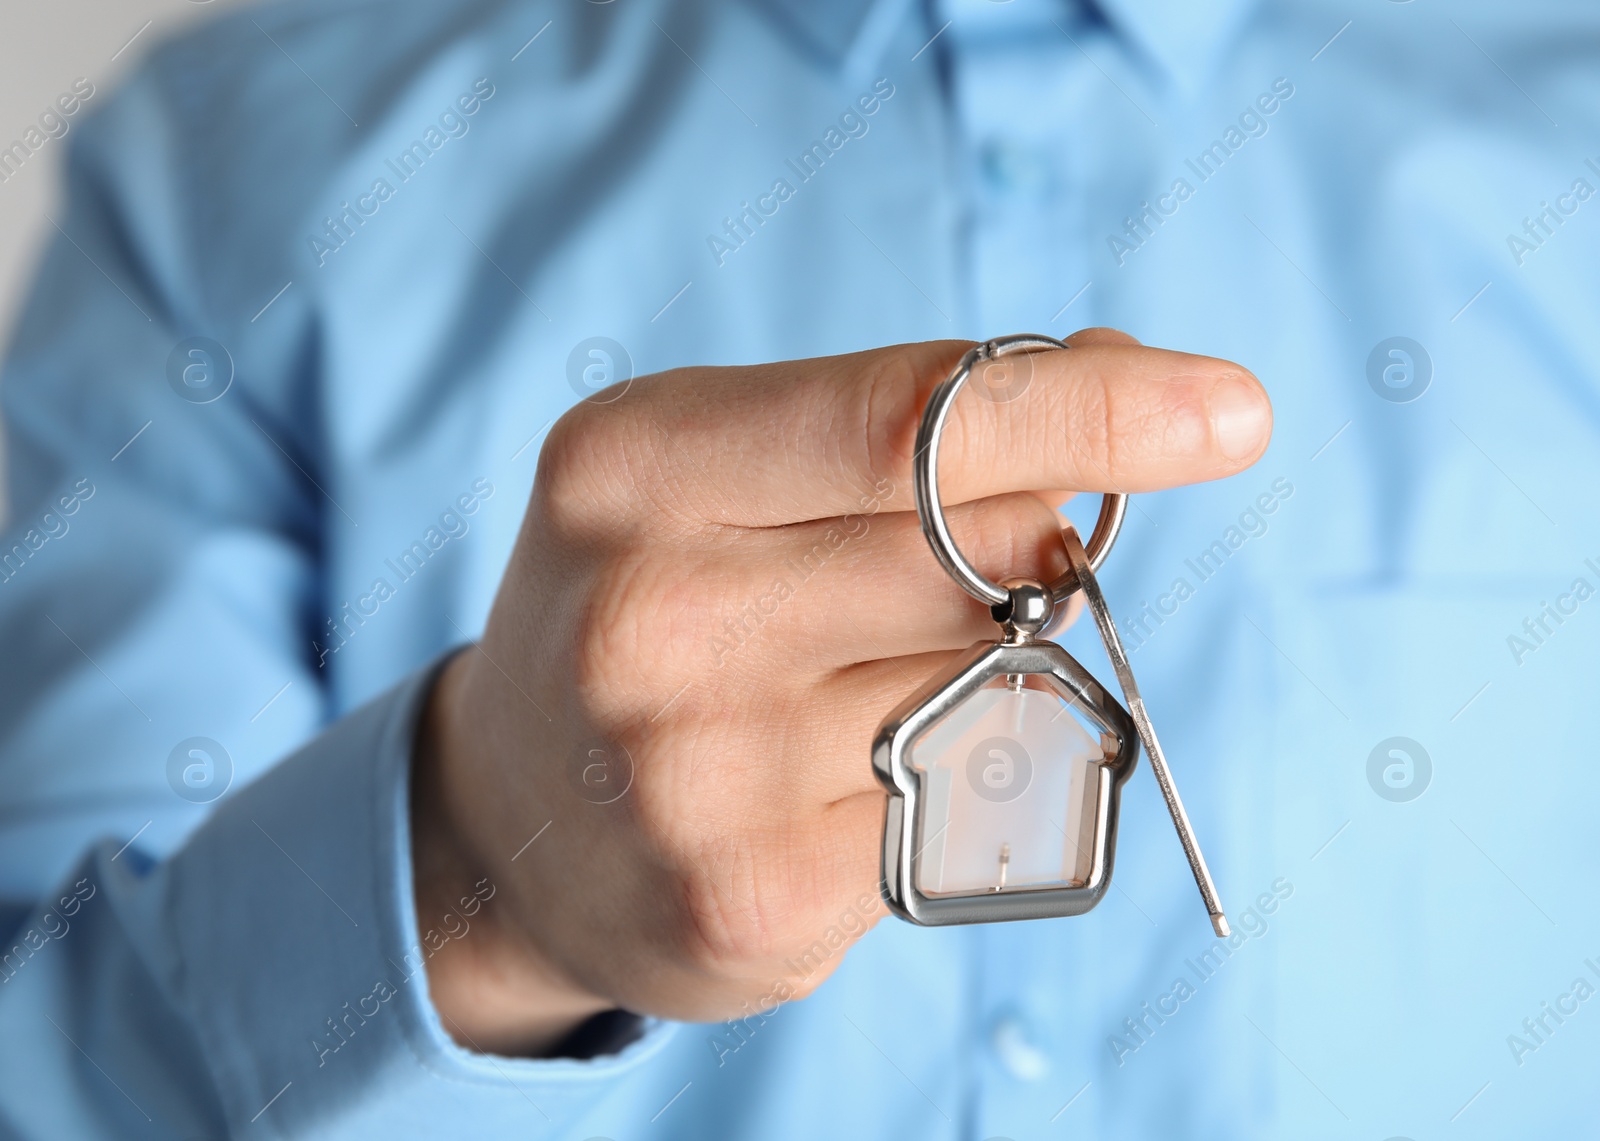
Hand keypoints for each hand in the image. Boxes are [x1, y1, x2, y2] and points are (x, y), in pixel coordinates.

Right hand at [412, 330, 1271, 1054]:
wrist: (510, 815)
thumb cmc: (653, 602)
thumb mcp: (720, 471)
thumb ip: (902, 426)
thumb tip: (1128, 385)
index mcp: (635, 468)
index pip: (902, 423)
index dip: (1086, 411)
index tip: (1229, 410)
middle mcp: (649, 620)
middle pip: (975, 554)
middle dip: (1028, 546)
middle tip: (975, 562)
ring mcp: (697, 777)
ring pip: (990, 685)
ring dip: (979, 669)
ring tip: (845, 681)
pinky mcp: (752, 904)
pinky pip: (959, 808)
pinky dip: (943, 778)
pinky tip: (836, 784)